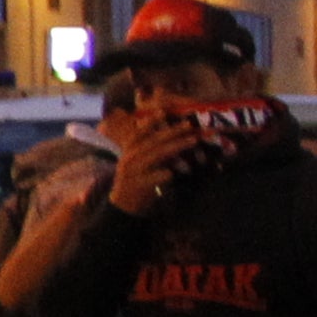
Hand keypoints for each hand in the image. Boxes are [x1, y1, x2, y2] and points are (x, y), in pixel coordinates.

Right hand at [99, 94, 200, 215]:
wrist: (123, 204)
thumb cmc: (136, 180)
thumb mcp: (137, 162)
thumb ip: (149, 150)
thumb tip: (170, 136)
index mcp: (129, 151)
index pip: (140, 133)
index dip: (151, 122)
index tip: (164, 111)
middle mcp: (130, 158)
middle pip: (154, 141)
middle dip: (173, 132)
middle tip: (189, 125)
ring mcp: (134, 172)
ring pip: (157, 155)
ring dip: (176, 146)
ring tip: (193, 141)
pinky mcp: (140, 185)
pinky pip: (156, 176)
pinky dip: (165, 173)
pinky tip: (174, 172)